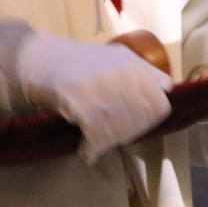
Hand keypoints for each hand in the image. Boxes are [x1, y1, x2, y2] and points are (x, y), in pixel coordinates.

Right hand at [16, 30, 172, 161]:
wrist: (39, 60)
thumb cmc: (79, 62)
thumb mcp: (117, 58)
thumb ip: (144, 72)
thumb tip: (168, 89)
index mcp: (134, 64)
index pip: (162, 99)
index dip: (151, 115)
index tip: (136, 122)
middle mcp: (124, 75)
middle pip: (143, 118)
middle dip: (130, 131)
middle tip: (114, 135)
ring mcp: (104, 88)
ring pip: (122, 129)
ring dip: (111, 141)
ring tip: (99, 143)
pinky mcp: (83, 103)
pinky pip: (99, 135)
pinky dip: (94, 148)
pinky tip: (87, 149)